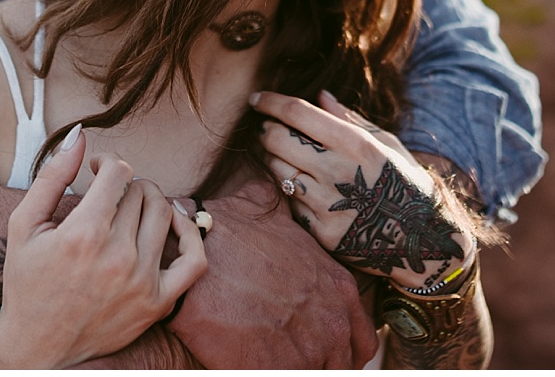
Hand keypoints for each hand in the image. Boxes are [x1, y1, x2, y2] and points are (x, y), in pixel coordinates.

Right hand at [0, 127, 206, 368]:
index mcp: (83, 234)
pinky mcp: (157, 303)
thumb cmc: (26, 283)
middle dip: (125, 184)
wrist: (36, 347)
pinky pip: (194, 260)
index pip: (119, 172)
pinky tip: (171, 224)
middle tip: (110, 194)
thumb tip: (79, 137)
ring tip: (132, 205)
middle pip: (141, 192)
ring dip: (150, 200)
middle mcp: (117, 257)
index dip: (108, 162)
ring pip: (164, 214)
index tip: (97, 170)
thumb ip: (51, 177)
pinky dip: (189, 234)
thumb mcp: (23, 225)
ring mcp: (141, 282)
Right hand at [167, 175, 379, 367]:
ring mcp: (305, 351)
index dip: (342, 349)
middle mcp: (332, 323)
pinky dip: (265, 370)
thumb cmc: (229, 232)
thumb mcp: (275, 217)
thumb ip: (293, 223)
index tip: (323, 351)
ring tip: (271, 355)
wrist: (192, 255)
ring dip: (294, 366)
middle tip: (292, 356)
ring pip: (313, 375)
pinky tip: (252, 361)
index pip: (362, 341)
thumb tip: (285, 195)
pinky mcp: (272, 369)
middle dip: (320, 364)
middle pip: (341, 366)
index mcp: (339, 290)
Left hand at [254, 89, 474, 291]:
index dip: (270, 102)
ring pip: (277, 172)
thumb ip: (349, 119)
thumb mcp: (386, 143)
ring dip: (272, 159)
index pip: (297, 113)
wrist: (423, 240)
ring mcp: (329, 205)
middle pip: (278, 140)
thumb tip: (320, 95)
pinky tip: (302, 188)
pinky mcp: (323, 233)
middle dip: (265, 130)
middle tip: (266, 128)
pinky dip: (291, 193)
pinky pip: (290, 205)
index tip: (256, 98)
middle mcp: (338, 171)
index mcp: (355, 143)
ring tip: (281, 155)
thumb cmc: (404, 182)